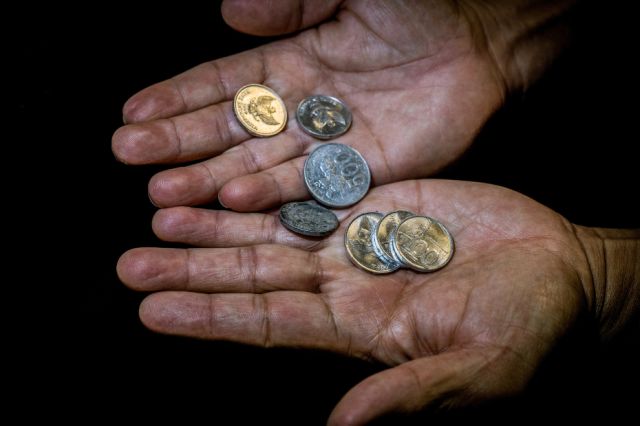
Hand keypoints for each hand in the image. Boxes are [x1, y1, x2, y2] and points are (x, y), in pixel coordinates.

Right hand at [112, 0, 572, 211]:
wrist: (483, 28)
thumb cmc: (414, 1)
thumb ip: (285, 0)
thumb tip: (228, 11)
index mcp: (294, 62)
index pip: (224, 84)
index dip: (178, 99)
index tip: (132, 115)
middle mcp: (306, 108)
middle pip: (233, 131)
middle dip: (181, 144)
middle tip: (130, 158)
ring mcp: (334, 142)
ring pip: (264, 164)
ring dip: (215, 178)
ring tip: (166, 191)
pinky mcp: (368, 169)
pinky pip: (317, 184)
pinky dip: (277, 193)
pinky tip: (236, 199)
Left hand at [118, 179, 594, 423]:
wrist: (560, 270)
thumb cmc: (530, 330)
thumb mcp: (477, 374)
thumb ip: (409, 395)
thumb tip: (341, 424)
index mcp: (360, 329)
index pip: (270, 325)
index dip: (212, 318)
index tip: (152, 310)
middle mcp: (346, 285)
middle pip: (256, 277)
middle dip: (194, 269)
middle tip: (132, 262)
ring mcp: (360, 240)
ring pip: (273, 232)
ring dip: (217, 225)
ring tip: (161, 213)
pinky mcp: (379, 201)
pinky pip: (314, 191)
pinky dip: (270, 188)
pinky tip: (227, 182)